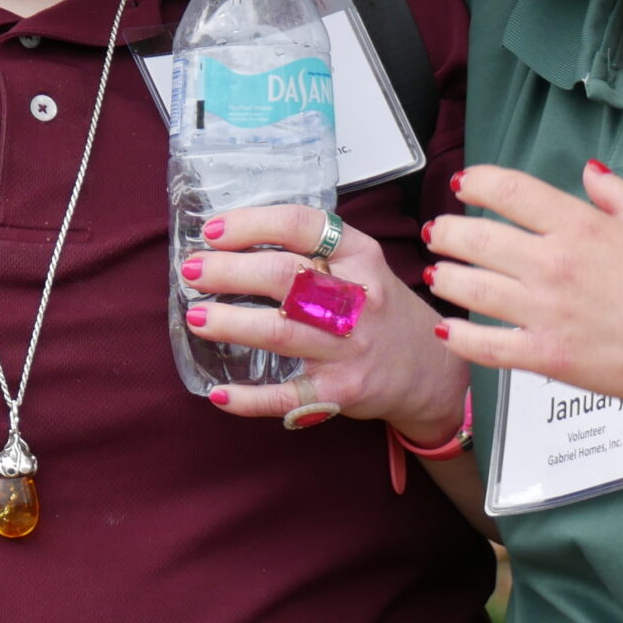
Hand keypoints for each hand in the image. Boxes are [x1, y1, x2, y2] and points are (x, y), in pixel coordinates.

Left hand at [185, 204, 466, 439]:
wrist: (430, 372)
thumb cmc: (382, 312)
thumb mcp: (363, 267)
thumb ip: (315, 253)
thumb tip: (234, 243)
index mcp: (361, 257)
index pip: (303, 226)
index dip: (252, 224)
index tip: (213, 230)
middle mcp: (359, 299)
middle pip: (285, 276)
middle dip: (229, 271)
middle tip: (192, 270)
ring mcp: (350, 348)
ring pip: (281, 331)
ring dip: (231, 323)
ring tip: (196, 317)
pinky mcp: (342, 391)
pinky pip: (288, 396)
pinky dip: (249, 398)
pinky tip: (218, 392)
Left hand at [422, 163, 622, 416]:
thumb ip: (615, 193)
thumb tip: (590, 170)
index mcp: (579, 227)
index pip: (509, 191)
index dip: (476, 182)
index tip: (462, 185)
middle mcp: (553, 264)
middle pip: (477, 238)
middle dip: (447, 232)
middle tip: (438, 232)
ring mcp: (544, 311)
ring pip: (472, 289)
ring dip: (446, 278)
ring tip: (437, 274)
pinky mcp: (542, 354)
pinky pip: (486, 345)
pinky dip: (460, 338)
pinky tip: (447, 329)